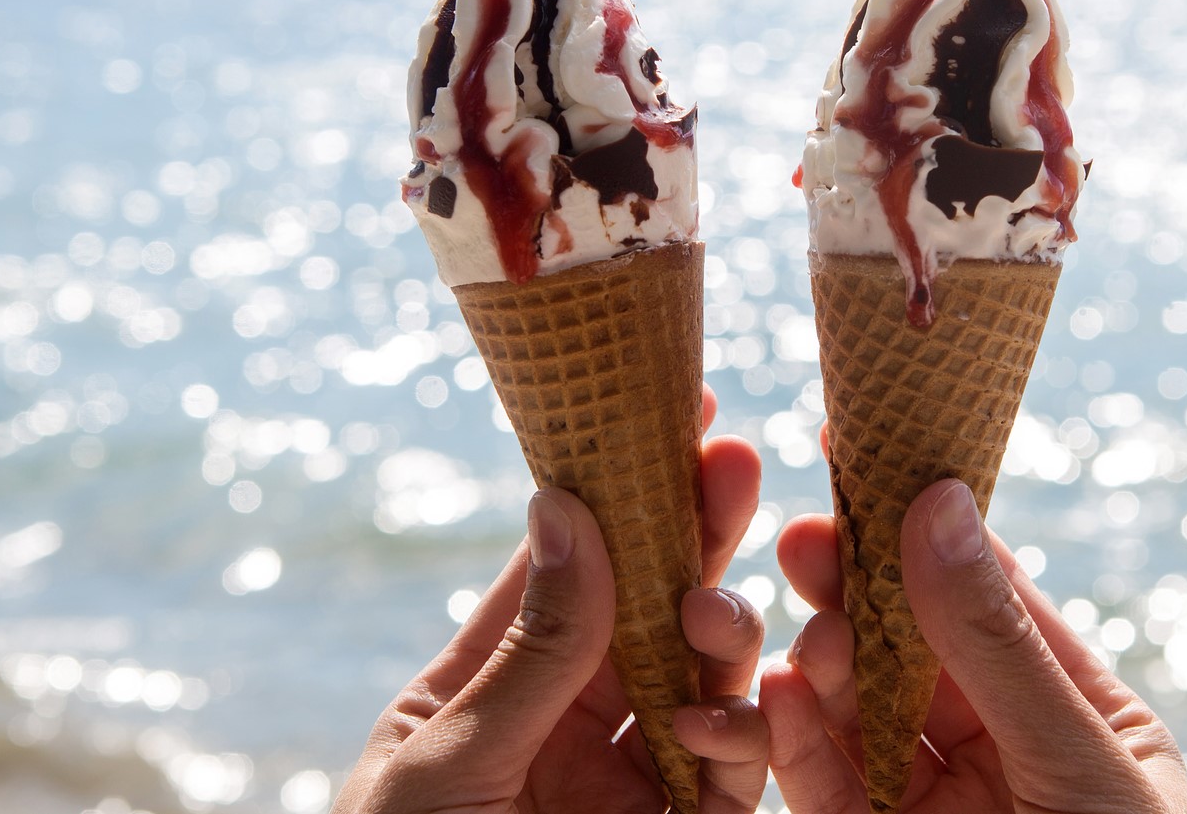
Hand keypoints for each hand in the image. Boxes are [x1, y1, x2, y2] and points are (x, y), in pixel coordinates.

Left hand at [337, 386, 769, 813]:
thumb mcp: (446, 760)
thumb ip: (526, 656)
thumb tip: (564, 506)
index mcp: (498, 686)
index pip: (571, 569)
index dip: (620, 489)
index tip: (674, 408)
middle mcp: (572, 725)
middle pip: (656, 611)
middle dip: (699, 536)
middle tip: (730, 466)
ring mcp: (629, 784)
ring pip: (710, 685)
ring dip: (726, 634)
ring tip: (707, 613)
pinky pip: (732, 782)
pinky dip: (740, 744)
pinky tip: (709, 722)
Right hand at [762, 479, 1186, 813]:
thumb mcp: (1077, 769)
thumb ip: (999, 649)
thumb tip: (939, 504)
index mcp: (1074, 705)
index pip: (988, 589)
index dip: (923, 520)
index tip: (860, 446)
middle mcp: (999, 743)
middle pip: (907, 640)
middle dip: (851, 591)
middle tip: (803, 547)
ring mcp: (933, 800)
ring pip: (852, 709)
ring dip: (810, 667)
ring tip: (784, 644)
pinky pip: (826, 785)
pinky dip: (791, 745)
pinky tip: (769, 706)